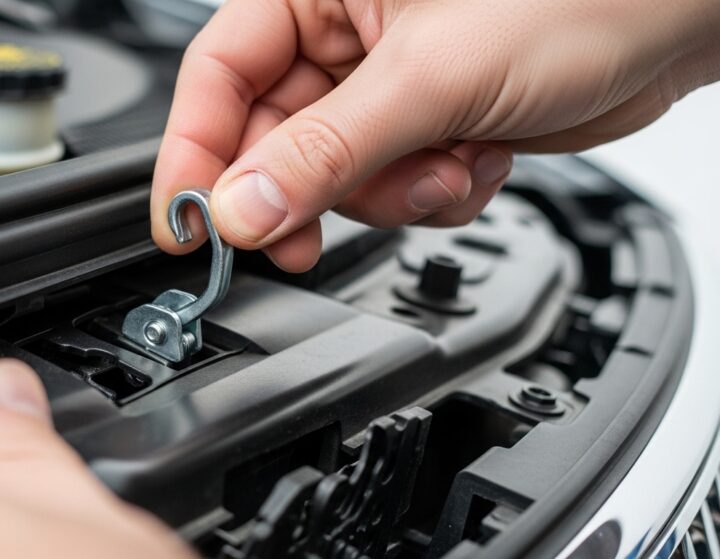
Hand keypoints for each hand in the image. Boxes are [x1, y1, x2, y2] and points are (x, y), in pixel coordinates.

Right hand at [151, 0, 719, 271]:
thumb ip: (324, 150)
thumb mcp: (428, 76)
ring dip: (389, 195)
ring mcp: (387, 84)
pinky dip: (432, 193)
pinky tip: (479, 158)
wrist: (678, 15)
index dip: (193, 155)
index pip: (217, 75)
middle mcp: (343, 34)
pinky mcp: (430, 122)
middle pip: (272, 139)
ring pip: (336, 176)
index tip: (187, 226)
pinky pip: (393, 187)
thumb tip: (240, 208)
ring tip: (447, 166)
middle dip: (305, 193)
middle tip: (302, 239)